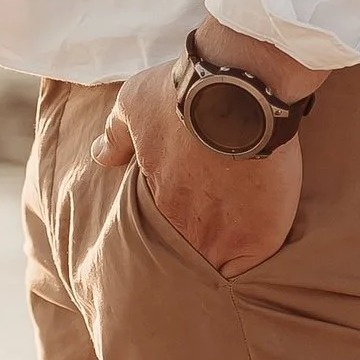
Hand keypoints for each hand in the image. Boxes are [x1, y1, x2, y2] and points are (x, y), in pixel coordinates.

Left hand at [100, 60, 303, 276]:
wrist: (239, 89)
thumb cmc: (183, 95)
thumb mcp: (134, 104)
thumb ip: (117, 136)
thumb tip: (100, 155)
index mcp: (156, 205)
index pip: (156, 239)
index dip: (168, 239)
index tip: (178, 234)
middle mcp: (185, 229)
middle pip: (187, 260)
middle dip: (191, 259)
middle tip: (204, 253)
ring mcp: (222, 238)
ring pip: (216, 270)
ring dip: (220, 265)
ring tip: (228, 267)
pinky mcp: (259, 237)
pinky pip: (252, 270)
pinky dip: (251, 267)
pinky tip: (255, 260)